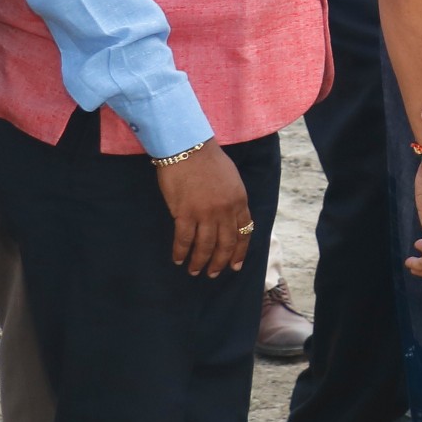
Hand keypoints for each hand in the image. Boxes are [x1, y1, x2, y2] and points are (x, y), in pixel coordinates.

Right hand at [152, 141, 253, 277]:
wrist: (188, 148)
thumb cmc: (208, 161)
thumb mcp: (232, 180)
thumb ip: (233, 201)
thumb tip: (228, 219)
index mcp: (240, 201)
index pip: (244, 232)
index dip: (239, 251)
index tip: (235, 265)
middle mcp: (226, 211)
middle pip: (225, 244)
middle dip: (220, 262)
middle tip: (214, 274)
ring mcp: (206, 213)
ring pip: (205, 246)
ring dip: (200, 261)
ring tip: (195, 271)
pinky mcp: (185, 213)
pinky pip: (184, 239)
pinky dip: (181, 251)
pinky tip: (178, 258)